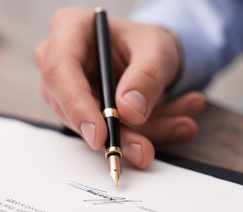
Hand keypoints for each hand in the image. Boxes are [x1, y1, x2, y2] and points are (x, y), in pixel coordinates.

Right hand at [35, 7, 204, 168]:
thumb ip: (146, 76)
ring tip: (182, 124)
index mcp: (70, 30)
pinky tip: (176, 124)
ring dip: (140, 134)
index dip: (77, 106)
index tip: (100, 135)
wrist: (150, 57)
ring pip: (93, 127)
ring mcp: (68, 93)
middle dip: (115, 133)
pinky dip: (144, 135)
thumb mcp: (156, 49)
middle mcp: (60, 63)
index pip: (60, 71)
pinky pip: (108, 134)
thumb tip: (129, 112)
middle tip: (146, 149)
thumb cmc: (145, 43)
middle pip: (71, 107)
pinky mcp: (84, 114)